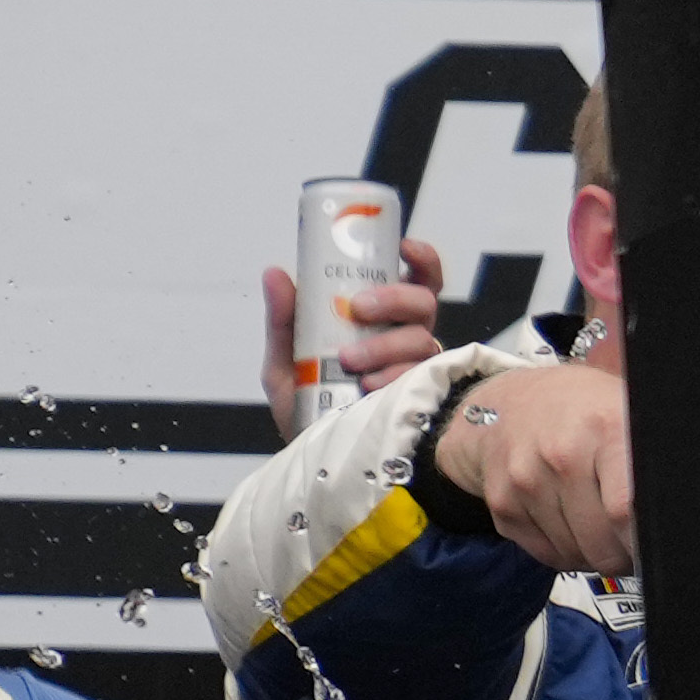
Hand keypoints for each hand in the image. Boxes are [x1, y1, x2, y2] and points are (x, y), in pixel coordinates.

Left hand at [258, 239, 457, 444]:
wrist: (309, 452)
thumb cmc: (304, 402)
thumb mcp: (285, 358)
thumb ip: (283, 318)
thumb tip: (275, 272)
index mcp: (385, 320)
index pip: (418, 281)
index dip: (421, 260)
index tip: (403, 248)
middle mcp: (408, 339)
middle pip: (425, 303)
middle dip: (396, 298)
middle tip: (359, 307)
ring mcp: (416, 370)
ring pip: (423, 340)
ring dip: (386, 344)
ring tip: (350, 361)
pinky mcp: (419, 399)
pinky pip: (419, 379)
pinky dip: (394, 377)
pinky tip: (369, 386)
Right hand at [443, 357, 638, 580]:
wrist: (513, 401)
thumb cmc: (587, 412)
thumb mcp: (628, 414)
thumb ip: (649, 461)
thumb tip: (683, 511)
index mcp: (606, 428)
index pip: (625, 511)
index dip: (642, 543)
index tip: (653, 549)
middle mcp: (561, 455)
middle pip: (600, 541)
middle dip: (623, 556)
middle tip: (633, 547)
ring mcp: (525, 480)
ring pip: (573, 552)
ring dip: (594, 554)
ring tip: (604, 532)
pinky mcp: (501, 502)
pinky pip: (545, 554)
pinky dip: (566, 553)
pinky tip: (574, 529)